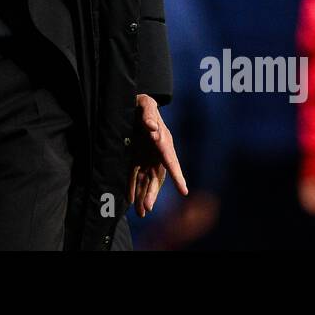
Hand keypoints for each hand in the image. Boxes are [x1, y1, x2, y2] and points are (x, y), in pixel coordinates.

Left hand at [128, 93, 187, 216]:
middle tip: (148, 208)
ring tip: (141, 212)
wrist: (132, 102)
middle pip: (157, 176)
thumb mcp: (145, 103)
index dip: (177, 175)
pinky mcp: (135, 157)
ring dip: (143, 195)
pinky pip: (134, 175)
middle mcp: (157, 152)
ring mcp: (146, 156)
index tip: (183, 190)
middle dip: (153, 192)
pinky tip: (130, 201)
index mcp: (163, 140)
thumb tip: (153, 128)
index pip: (170, 159)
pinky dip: (132, 187)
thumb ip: (149, 113)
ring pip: (146, 180)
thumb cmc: (142, 102)